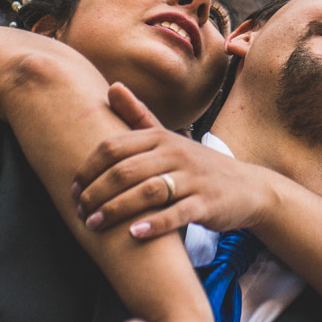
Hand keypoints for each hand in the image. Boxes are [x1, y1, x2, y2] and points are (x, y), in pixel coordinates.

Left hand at [74, 84, 276, 239]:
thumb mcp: (169, 138)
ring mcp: (194, 178)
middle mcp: (177, 153)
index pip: (115, 147)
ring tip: (95, 224)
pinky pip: (177, 212)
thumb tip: (112, 86)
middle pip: (126, 170)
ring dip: (116, 210)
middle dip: (96, 192)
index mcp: (162, 137)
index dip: (88, 168)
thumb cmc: (197, 165)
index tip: (73, 188)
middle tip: (80, 211)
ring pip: (148, 191)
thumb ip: (139, 116)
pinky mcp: (207, 203)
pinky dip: (154, 224)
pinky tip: (133, 234)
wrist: (247, 187)